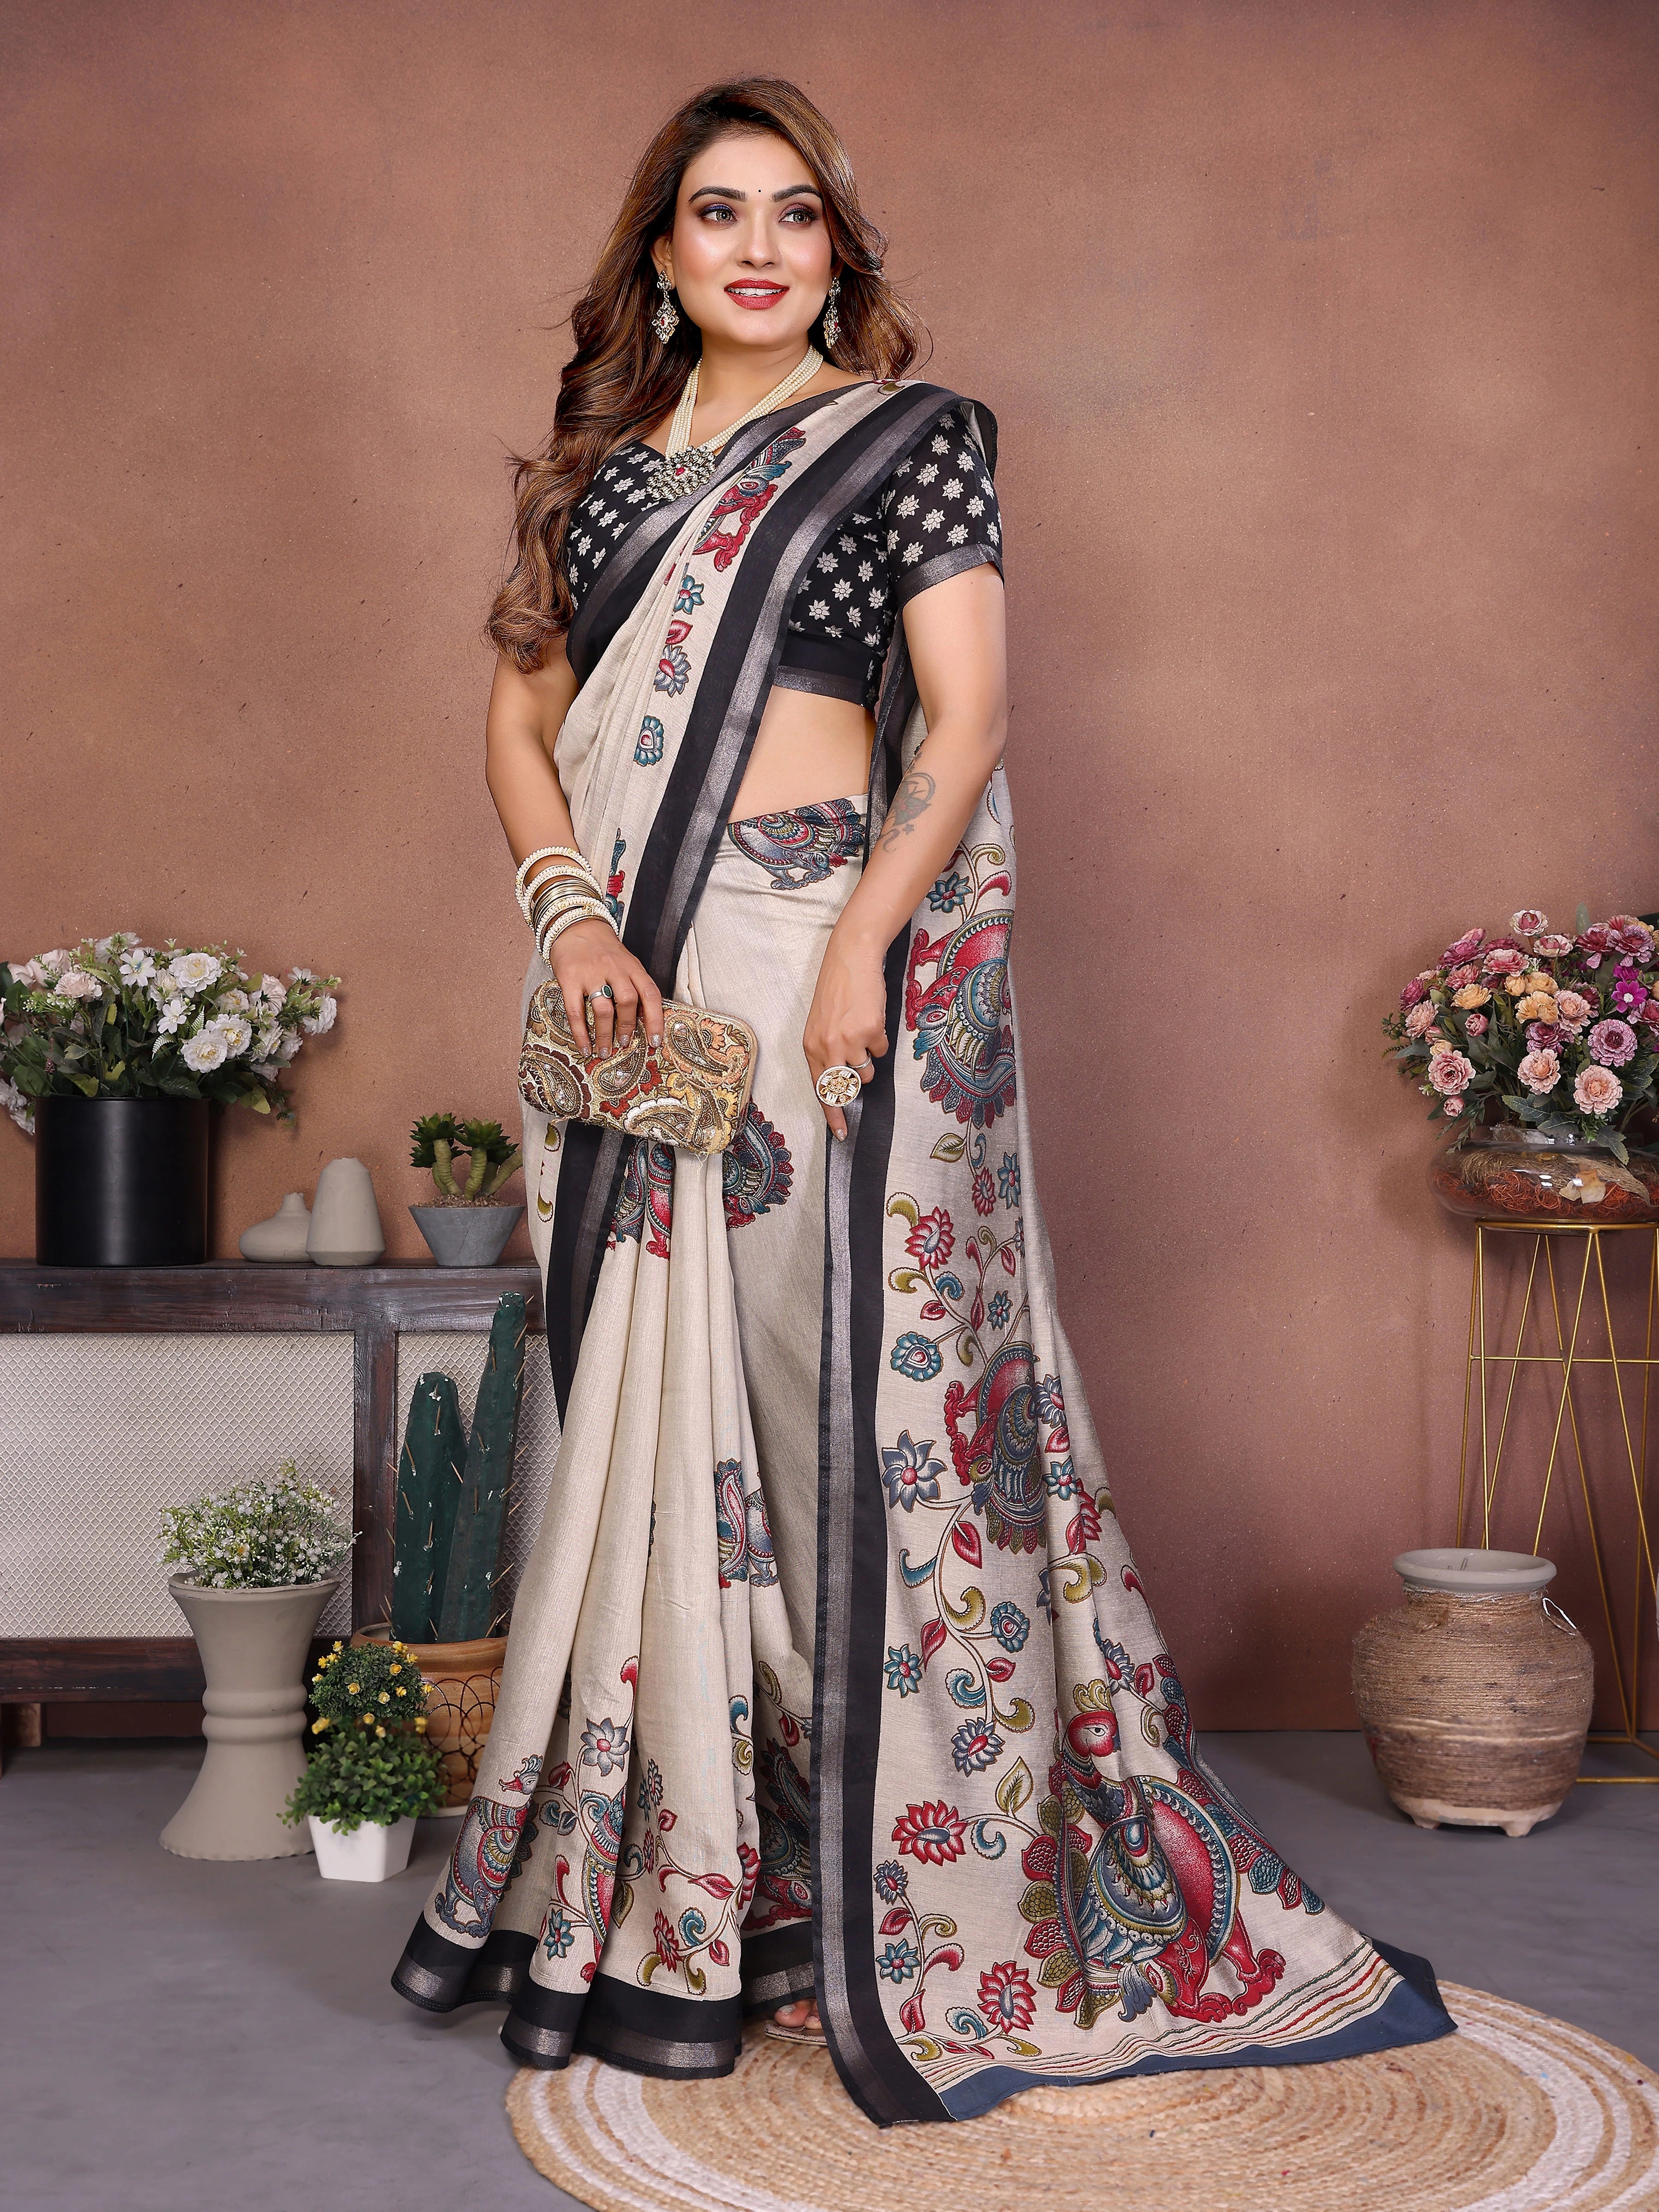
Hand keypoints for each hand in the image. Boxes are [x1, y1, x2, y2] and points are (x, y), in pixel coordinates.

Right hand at [549, 918, 663, 1057]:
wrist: (575, 925)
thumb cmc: (603, 950)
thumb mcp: (626, 962)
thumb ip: (634, 984)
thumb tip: (643, 1018)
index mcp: (632, 967)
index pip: (650, 994)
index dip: (655, 1020)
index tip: (655, 1041)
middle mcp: (614, 969)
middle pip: (627, 1002)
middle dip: (627, 1028)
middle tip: (624, 1044)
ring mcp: (591, 974)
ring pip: (603, 1010)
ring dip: (605, 1035)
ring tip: (605, 1051)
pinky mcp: (569, 979)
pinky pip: (575, 1011)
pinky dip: (581, 1033)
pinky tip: (585, 1046)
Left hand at [803, 927, 887, 1141]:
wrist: (851, 959)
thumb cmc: (837, 991)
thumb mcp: (821, 1024)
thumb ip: (827, 1052)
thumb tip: (842, 1081)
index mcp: (811, 1047)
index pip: (821, 1089)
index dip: (832, 1113)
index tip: (840, 1134)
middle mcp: (827, 1047)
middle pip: (846, 1086)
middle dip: (857, 1083)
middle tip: (859, 1062)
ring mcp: (850, 1040)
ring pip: (867, 1071)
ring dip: (869, 1057)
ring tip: (863, 1031)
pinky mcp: (871, 1031)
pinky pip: (882, 1051)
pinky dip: (880, 1040)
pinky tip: (872, 1019)